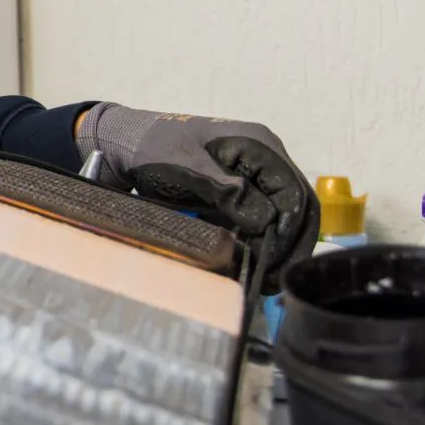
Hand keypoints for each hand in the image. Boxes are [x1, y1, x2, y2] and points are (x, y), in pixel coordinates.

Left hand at [78, 104, 316, 291]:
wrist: (126, 144)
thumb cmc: (154, 148)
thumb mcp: (188, 167)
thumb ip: (226, 190)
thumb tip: (266, 220)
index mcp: (259, 145)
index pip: (293, 192)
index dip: (290, 229)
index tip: (274, 260)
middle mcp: (266, 160)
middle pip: (298, 206)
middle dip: (291, 244)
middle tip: (276, 279)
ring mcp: (255, 177)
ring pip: (285, 216)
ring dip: (281, 248)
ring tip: (268, 280)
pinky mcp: (242, 194)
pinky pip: (263, 220)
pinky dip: (263, 244)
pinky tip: (256, 265)